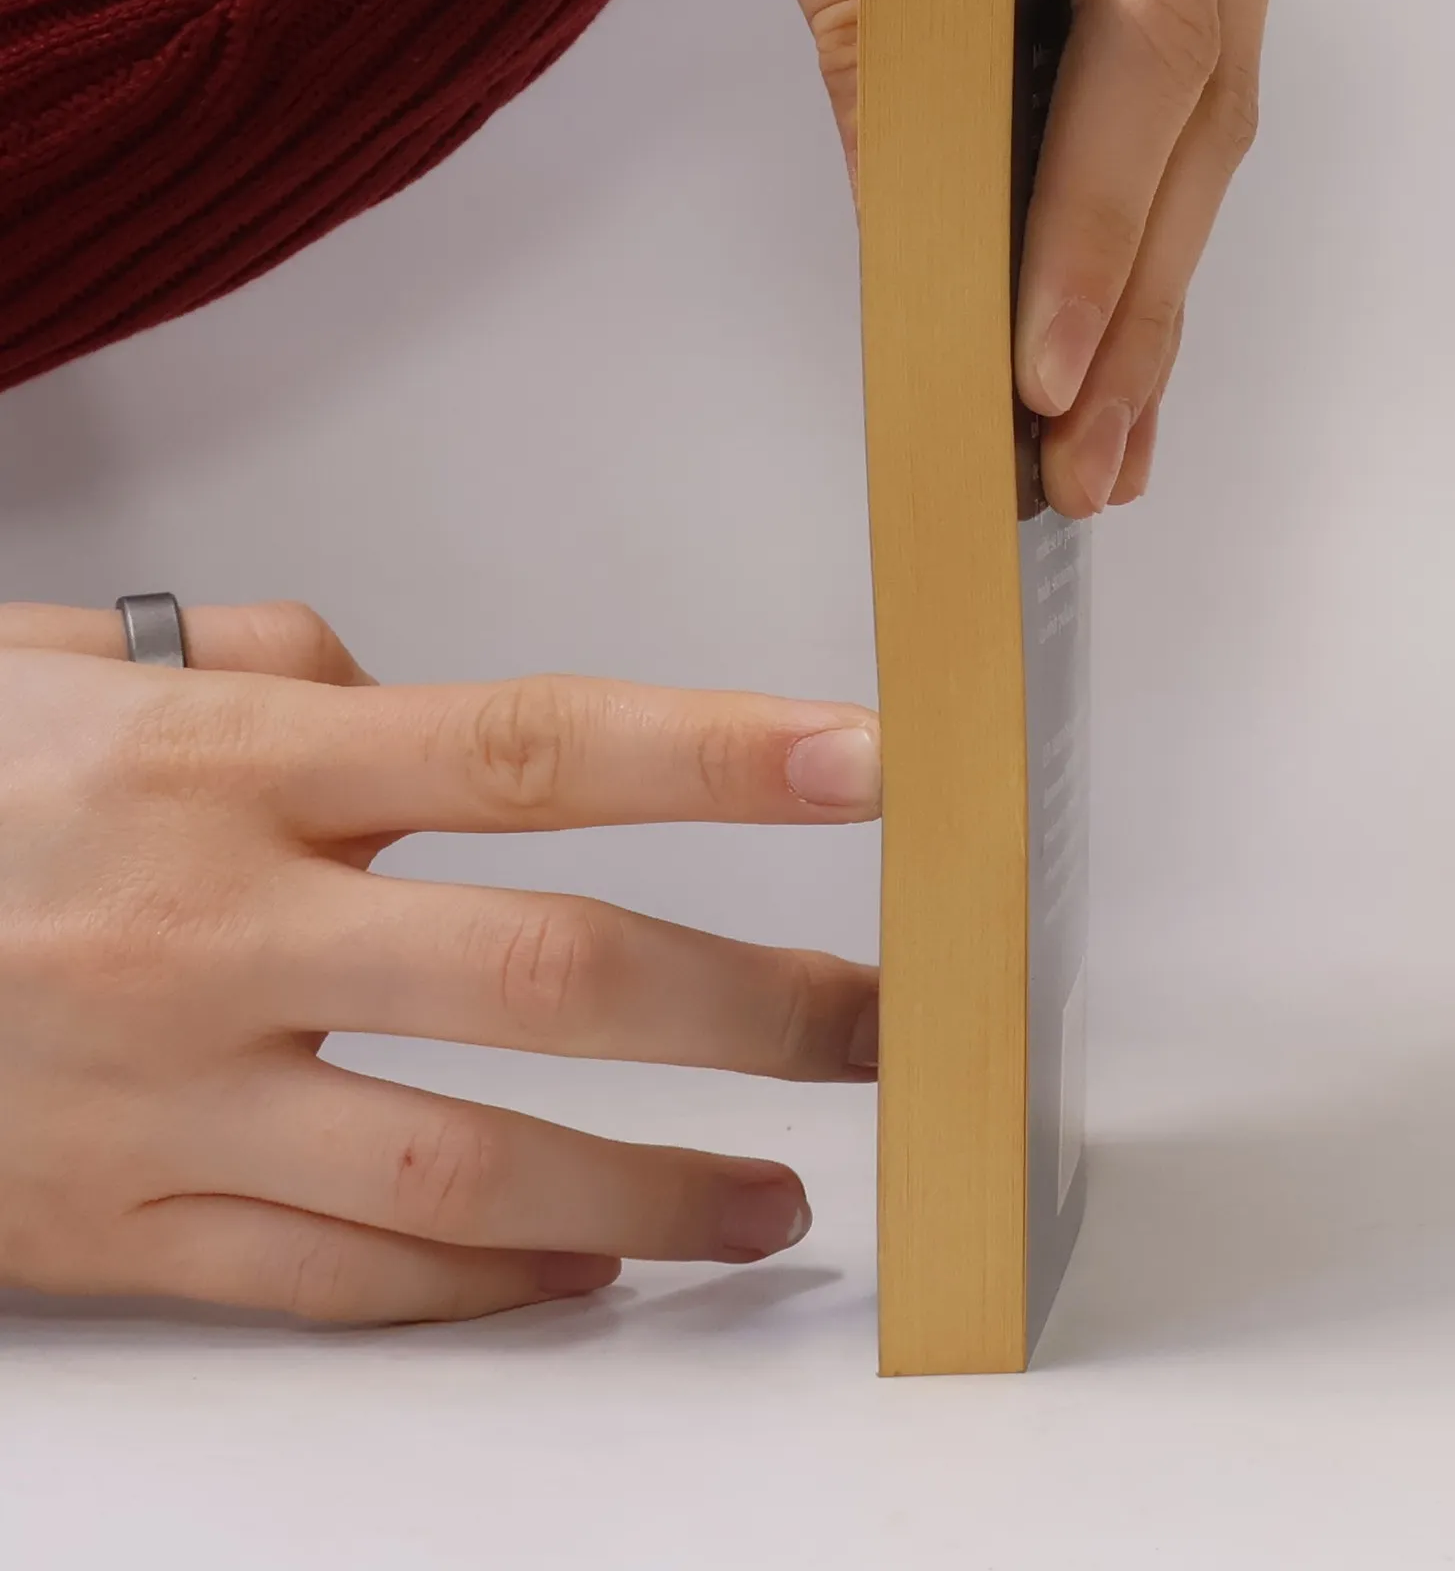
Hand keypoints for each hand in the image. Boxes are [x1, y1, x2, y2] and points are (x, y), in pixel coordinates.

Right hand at [0, 601, 881, 1322]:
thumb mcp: (75, 669)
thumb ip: (279, 661)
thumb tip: (419, 686)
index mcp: (223, 764)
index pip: (527, 747)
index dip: (715, 755)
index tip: (866, 762)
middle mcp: (213, 931)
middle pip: (545, 974)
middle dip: (746, 1005)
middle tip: (885, 1024)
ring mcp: (167, 1099)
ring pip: (462, 1167)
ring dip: (651, 1191)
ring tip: (780, 1195)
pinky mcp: (116, 1230)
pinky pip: (334, 1278)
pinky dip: (481, 1282)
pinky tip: (588, 1270)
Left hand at [681, 0, 1339, 515]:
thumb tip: (909, 219)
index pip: (1145, 28)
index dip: (1094, 214)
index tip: (1039, 364)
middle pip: (1197, 109)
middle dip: (1128, 304)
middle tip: (1081, 468)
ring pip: (1202, 123)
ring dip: (1140, 291)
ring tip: (1098, 450)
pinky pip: (1182, 92)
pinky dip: (1132, 215)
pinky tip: (1114, 339)